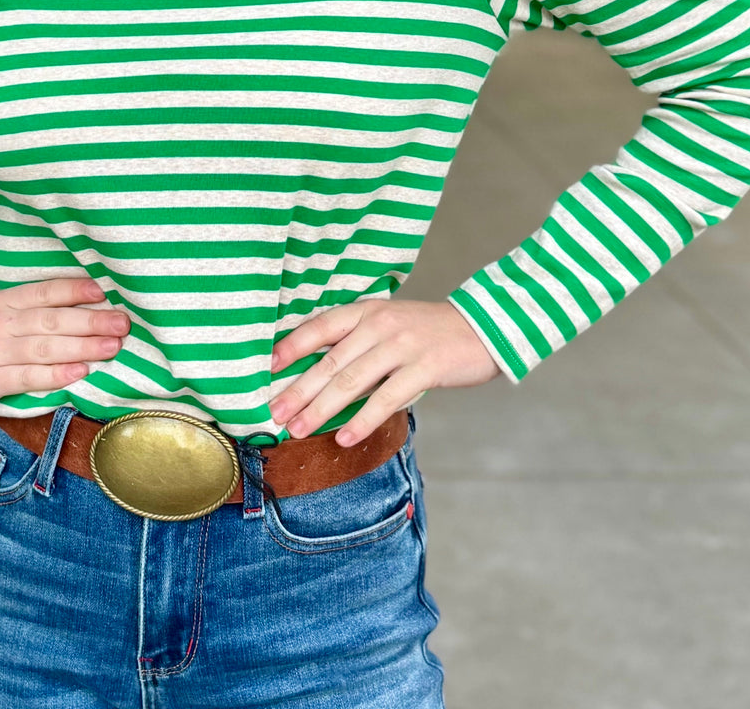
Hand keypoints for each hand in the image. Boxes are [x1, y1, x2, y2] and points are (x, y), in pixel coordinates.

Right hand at [0, 278, 129, 419]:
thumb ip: (29, 313)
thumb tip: (79, 310)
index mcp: (3, 302)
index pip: (45, 291)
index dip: (76, 289)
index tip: (104, 291)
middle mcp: (0, 323)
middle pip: (53, 319)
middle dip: (92, 320)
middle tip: (123, 322)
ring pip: (46, 346)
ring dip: (83, 346)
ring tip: (113, 347)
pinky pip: (28, 377)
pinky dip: (56, 374)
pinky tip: (80, 372)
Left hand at [268, 299, 499, 446]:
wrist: (481, 328)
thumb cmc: (427, 333)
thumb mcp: (388, 325)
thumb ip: (357, 344)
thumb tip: (317, 375)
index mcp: (367, 311)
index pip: (320, 326)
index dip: (293, 346)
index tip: (269, 368)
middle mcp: (379, 325)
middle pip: (330, 362)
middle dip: (299, 390)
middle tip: (275, 412)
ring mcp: (401, 346)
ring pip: (351, 382)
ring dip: (321, 410)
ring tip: (298, 430)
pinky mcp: (423, 368)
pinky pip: (385, 398)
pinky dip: (361, 421)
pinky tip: (344, 438)